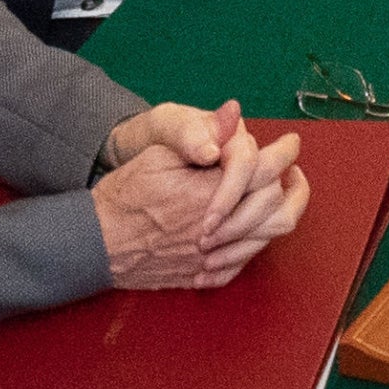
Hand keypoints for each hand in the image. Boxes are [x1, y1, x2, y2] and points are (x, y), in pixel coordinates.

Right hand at [93, 108, 308, 289]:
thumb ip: (201, 136)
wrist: (95, 243)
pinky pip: (244, 263)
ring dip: (281, 214)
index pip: (265, 171)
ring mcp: (211, 258)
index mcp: (208, 194)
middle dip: (293, 185)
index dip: (285, 152)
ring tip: (282, 196)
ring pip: (267, 239)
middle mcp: (217, 230)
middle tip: (292, 170)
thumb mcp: (158, 154)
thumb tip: (233, 113)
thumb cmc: (123, 197)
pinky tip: (253, 228)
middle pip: (277, 208)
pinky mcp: (202, 275)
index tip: (291, 143)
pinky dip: (256, 244)